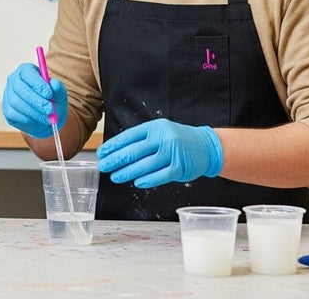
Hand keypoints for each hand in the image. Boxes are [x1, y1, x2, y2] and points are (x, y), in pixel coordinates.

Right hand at [1, 63, 67, 138]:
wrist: (46, 117)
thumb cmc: (52, 100)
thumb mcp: (59, 94)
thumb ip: (58, 88)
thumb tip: (54, 84)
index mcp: (26, 70)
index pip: (27, 73)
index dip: (37, 83)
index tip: (49, 94)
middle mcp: (14, 80)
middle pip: (20, 88)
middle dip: (36, 100)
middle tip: (49, 110)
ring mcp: (8, 95)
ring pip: (17, 102)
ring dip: (34, 112)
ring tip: (47, 118)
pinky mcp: (7, 110)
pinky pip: (14, 114)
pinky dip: (28, 119)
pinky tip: (37, 119)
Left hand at [97, 119, 222, 187]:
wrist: (205, 146)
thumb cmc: (178, 140)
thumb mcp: (160, 132)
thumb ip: (142, 139)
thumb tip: (117, 152)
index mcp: (155, 127)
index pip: (129, 136)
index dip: (113, 145)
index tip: (102, 153)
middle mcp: (163, 138)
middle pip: (134, 151)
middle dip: (115, 160)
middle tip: (103, 166)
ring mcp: (172, 152)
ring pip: (144, 165)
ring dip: (127, 172)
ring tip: (115, 176)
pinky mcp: (179, 167)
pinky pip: (159, 176)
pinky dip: (146, 180)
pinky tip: (136, 182)